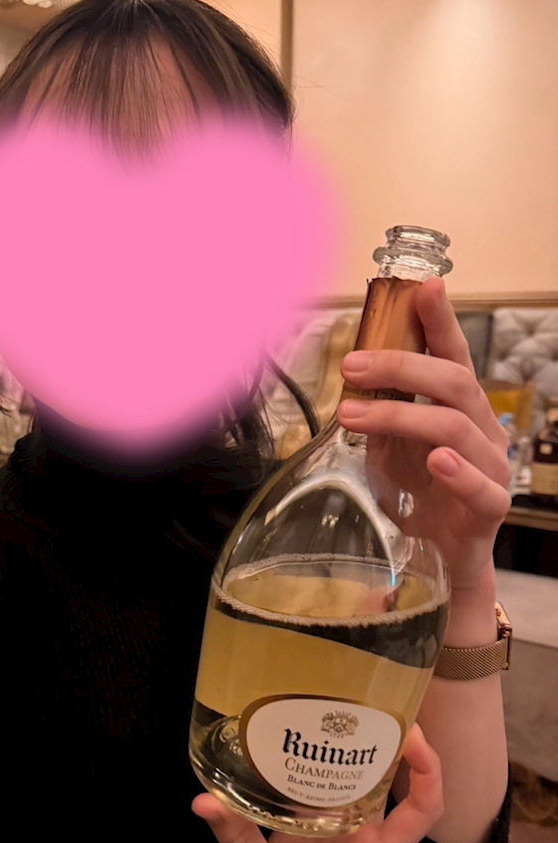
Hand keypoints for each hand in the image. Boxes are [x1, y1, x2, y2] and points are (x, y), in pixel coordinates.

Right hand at [193, 724, 442, 842]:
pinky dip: (320, 761)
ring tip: (345, 705)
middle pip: (396, 786)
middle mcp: (364, 841)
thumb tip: (205, 801)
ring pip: (361, 782)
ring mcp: (339, 832)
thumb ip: (238, 840)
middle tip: (374, 700)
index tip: (412, 734)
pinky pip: (326, 787)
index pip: (422, 812)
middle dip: (393, 744)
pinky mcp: (312, 828)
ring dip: (358, 747)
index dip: (427, 772)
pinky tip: (306, 734)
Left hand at [336, 278, 510, 594]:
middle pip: (453, 381)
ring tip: (354, 415)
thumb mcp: (391, 445)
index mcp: (459, 407)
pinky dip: (458, 471)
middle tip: (351, 366)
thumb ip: (383, 409)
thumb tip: (351, 370)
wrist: (441, 555)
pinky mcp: (490, 507)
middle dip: (401, 366)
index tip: (423, 287)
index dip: (440, 320)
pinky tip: (436, 459)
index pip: (453, 355)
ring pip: (455, 427)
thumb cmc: (419, 492)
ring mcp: (491, 467)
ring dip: (400, 415)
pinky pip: (482, 487)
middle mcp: (481, 428)